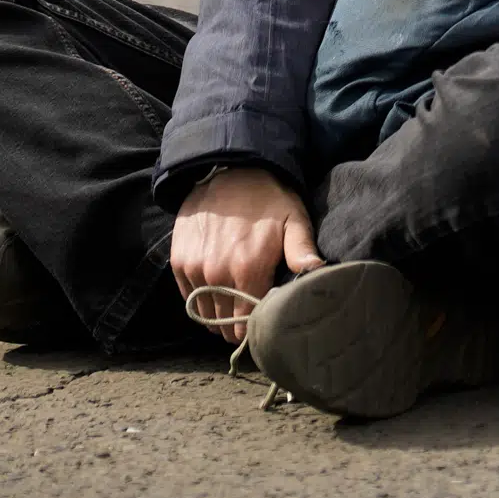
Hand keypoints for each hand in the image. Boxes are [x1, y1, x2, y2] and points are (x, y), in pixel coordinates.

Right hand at [170, 166, 320, 340]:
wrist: (230, 171)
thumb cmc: (269, 199)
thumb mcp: (294, 220)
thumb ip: (302, 251)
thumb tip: (319, 273)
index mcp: (248, 269)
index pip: (247, 323)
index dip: (257, 326)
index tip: (265, 322)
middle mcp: (217, 274)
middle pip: (225, 322)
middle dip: (238, 324)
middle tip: (250, 315)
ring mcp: (195, 268)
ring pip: (204, 314)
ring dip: (218, 315)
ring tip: (233, 305)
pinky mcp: (179, 261)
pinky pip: (188, 297)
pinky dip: (201, 300)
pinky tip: (217, 291)